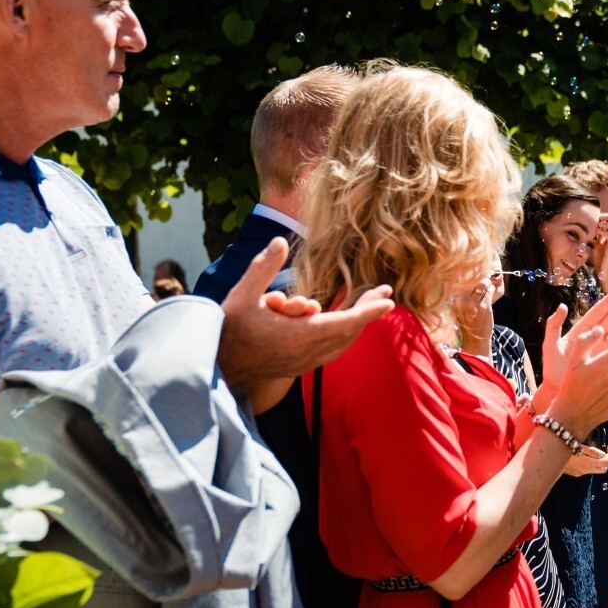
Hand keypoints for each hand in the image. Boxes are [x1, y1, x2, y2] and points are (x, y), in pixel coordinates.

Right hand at [218, 239, 394, 387]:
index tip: (389, 301)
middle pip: (349, 331)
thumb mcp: (242, 293)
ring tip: (370, 304)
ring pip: (343, 342)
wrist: (218, 364)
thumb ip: (263, 267)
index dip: (368, 311)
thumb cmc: (229, 327)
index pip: (345, 323)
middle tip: (384, 293)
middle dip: (368, 311)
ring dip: (357, 323)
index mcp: (299, 335)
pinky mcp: (302, 366)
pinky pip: (333, 350)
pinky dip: (344, 335)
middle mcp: (308, 352)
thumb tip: (280, 241)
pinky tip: (348, 324)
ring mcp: (306, 362)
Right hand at [560, 443, 607, 476]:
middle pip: (604, 469)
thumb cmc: (562, 447)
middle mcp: (585, 470)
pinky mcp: (575, 474)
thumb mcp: (578, 446)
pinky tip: (583, 456)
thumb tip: (603, 454)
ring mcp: (580, 473)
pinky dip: (590, 463)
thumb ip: (592, 451)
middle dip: (607, 460)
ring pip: (596, 470)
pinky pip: (587, 470)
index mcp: (586, 463)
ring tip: (591, 451)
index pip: (606, 462)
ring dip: (598, 462)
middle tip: (604, 450)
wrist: (548, 457)